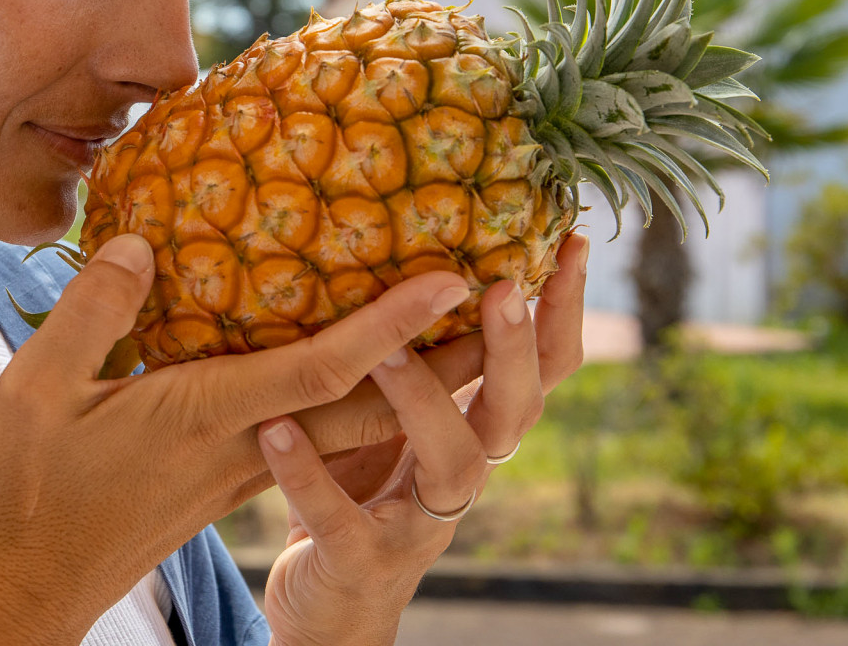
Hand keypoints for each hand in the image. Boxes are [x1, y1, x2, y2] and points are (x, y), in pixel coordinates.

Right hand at [0, 234, 477, 644]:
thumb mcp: (36, 391)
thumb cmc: (25, 492)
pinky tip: (368, 362)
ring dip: (417, 379)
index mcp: (207, 420)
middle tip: (509, 299)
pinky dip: (363, 394)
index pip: (323, 371)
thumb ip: (92, 312)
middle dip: (446, 359)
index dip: (392, 326)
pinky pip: (318, 431)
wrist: (26, 585)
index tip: (453, 278)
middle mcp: (244, 447)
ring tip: (468, 321)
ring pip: (354, 424)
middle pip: (371, 407)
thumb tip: (139, 242)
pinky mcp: (229, 476)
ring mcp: (242, 468)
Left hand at [252, 233, 589, 645]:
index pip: (541, 370)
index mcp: (473, 435)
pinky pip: (339, 520)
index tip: (573, 239)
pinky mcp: (362, 563)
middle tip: (503, 287)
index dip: (563, 311)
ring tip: (385, 351)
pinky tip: (274, 432)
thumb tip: (389, 248)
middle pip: (516, 413)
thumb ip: (398, 357)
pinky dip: (306, 475)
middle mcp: (461, 479)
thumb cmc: (354, 495)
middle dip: (515, 350)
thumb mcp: (380, 423)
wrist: (326, 612)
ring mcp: (418, 526)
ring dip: (424, 403)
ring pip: (453, 467)